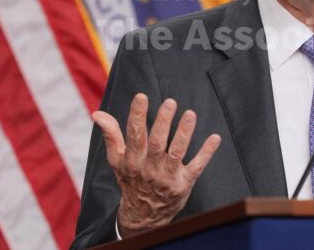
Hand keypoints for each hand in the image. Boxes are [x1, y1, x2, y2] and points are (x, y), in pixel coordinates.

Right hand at [92, 93, 220, 236]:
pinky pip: (196, 167)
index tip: (141, 96)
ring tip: (190, 114)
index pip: (135, 135)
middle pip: (157, 142)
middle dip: (163, 122)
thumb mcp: (116, 161)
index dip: (138, 115)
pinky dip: (206, 153)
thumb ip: (111, 135)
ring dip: (184, 133)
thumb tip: (98, 114)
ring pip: (177, 152)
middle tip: (170, 102)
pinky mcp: (183, 184)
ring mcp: (167, 177)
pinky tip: (215, 138)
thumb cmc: (131, 180)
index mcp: (132, 160)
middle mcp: (149, 168)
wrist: (142, 216)